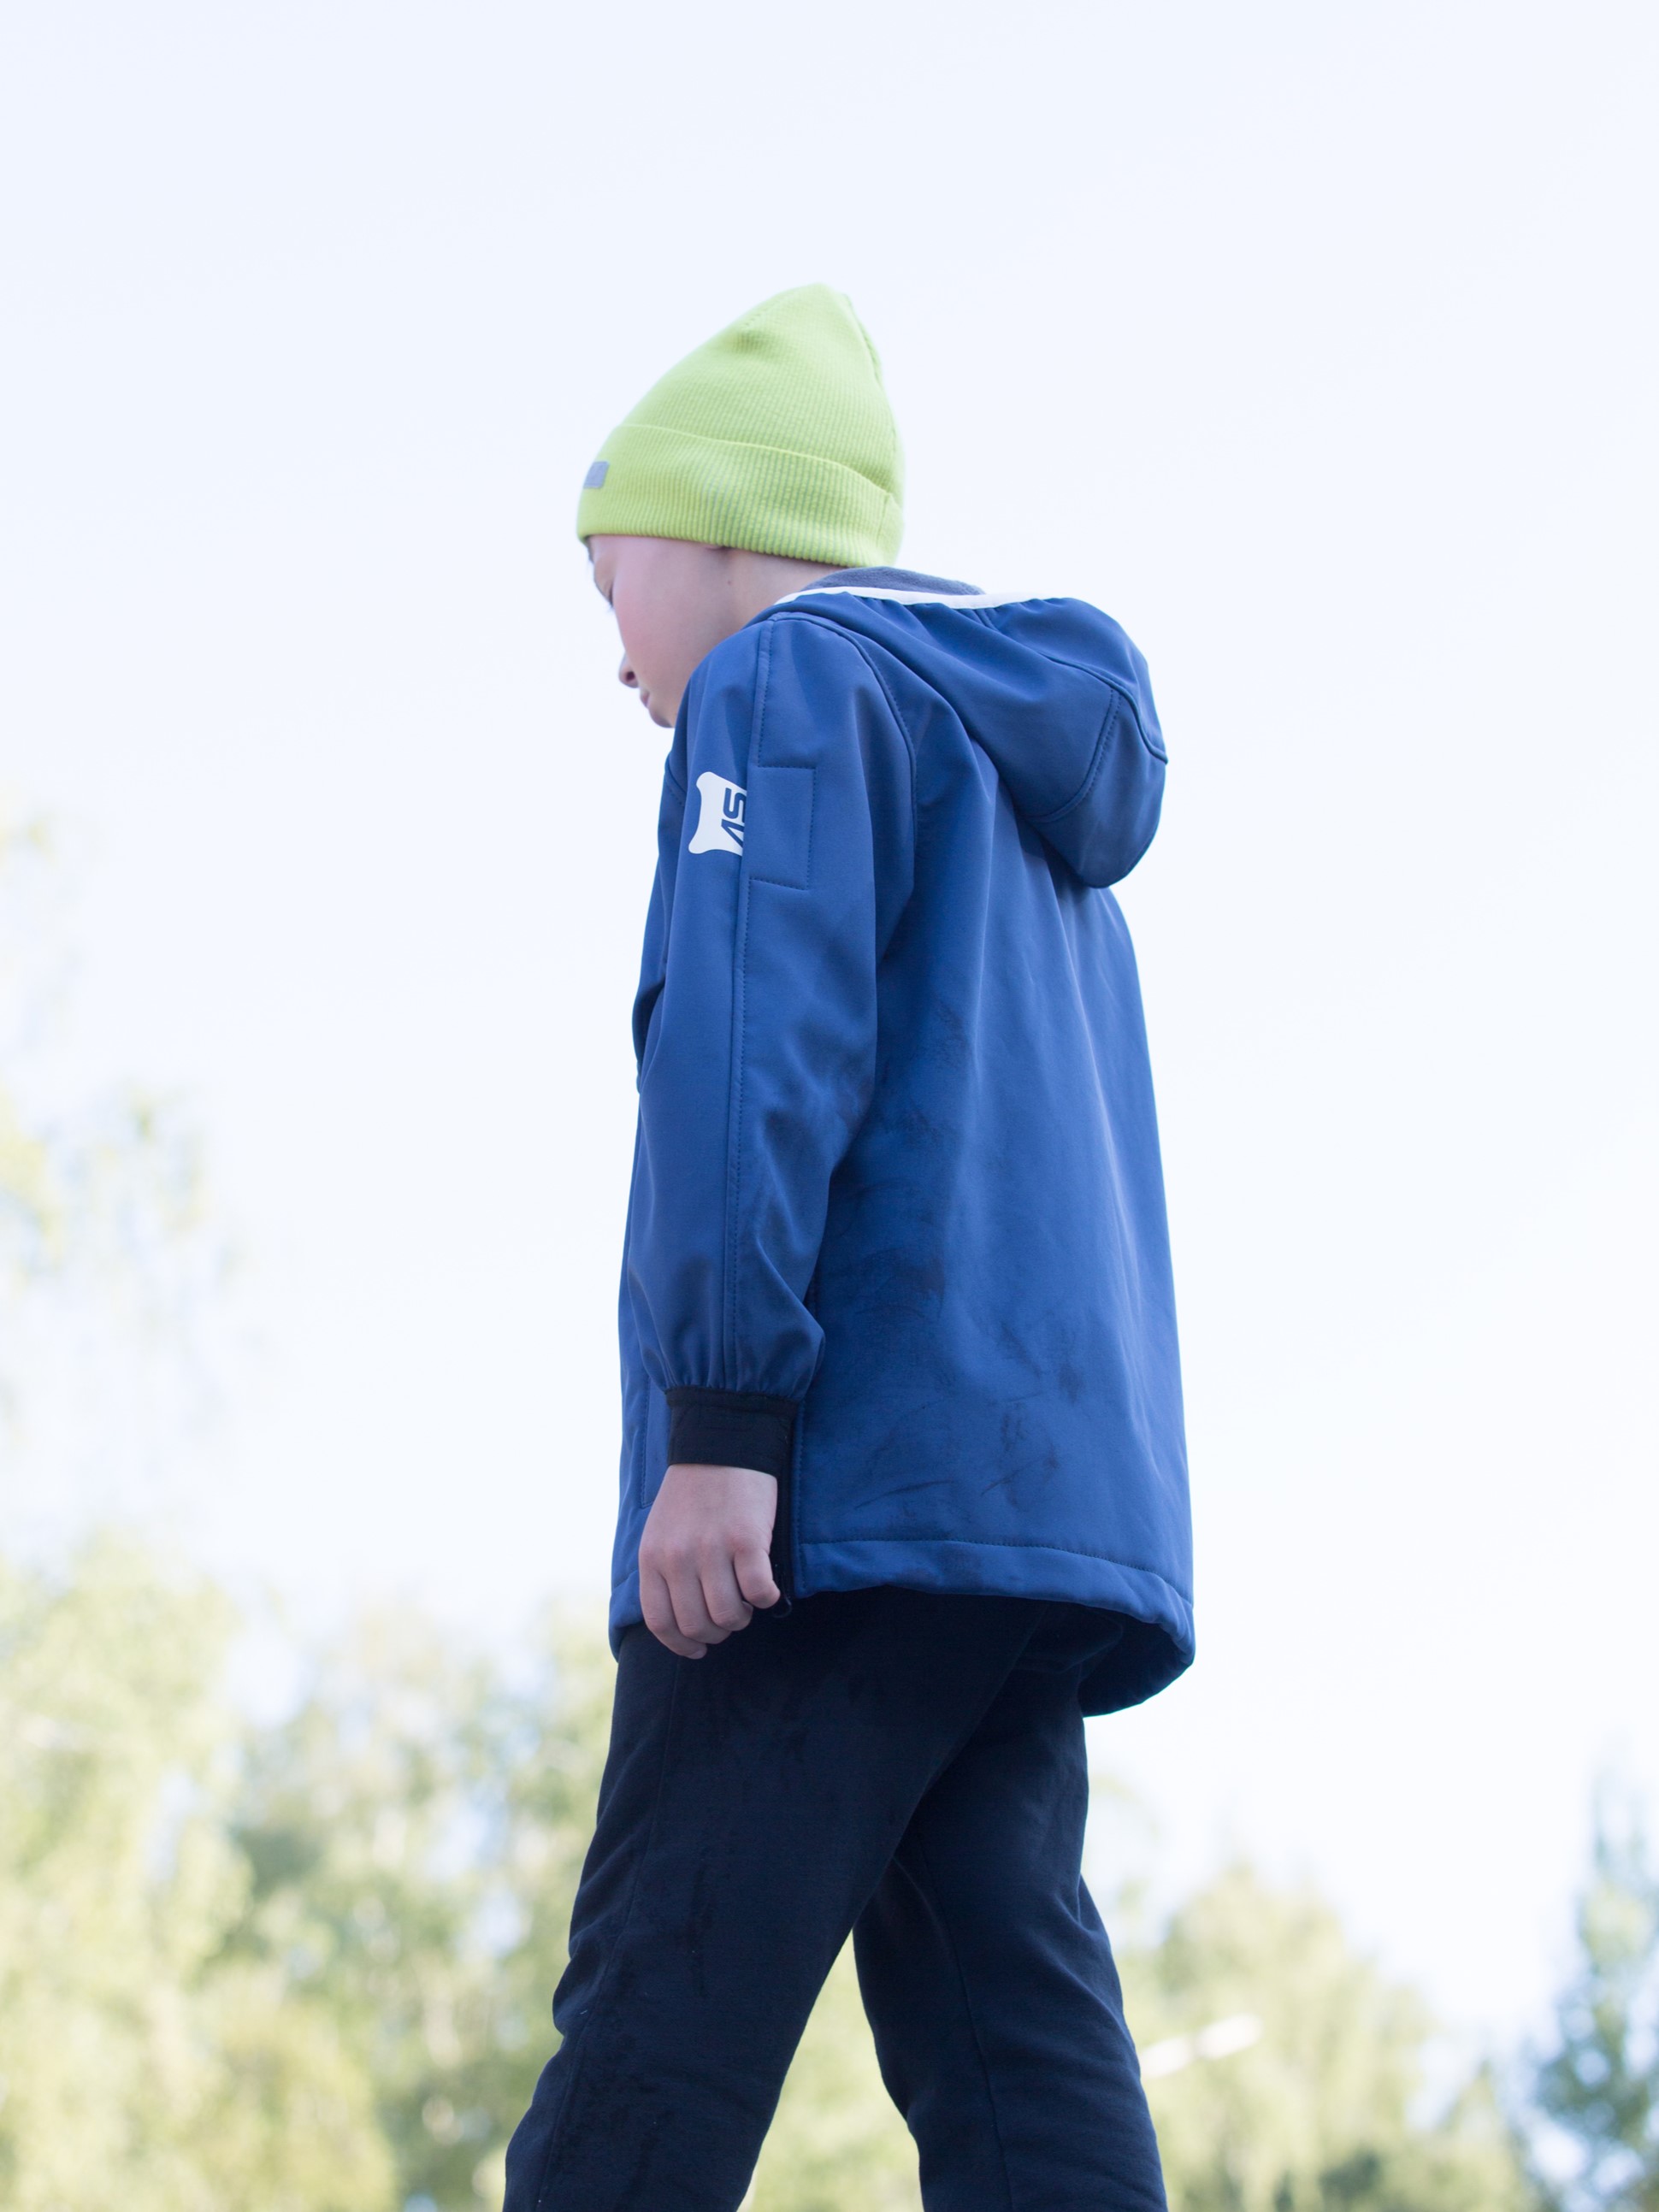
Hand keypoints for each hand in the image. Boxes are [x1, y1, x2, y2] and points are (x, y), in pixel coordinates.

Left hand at [638, 1463, 780, 1658]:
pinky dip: (766, 1598)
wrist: (722, 1445)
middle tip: (729, 1619)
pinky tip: (768, 1587)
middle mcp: (678, 1557)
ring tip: (746, 1600)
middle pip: (697, 1625)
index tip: (698, 1650)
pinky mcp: (746, 1539)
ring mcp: (712, 1549)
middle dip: (716, 1633)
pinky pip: (758, 1592)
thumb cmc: (693, 1495)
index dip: (681, 1645)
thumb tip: (680, 1623)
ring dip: (742, 1617)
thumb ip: (665, 1572)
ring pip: (728, 1615)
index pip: (661, 1622)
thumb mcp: (661, 1533)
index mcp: (653, 1558)